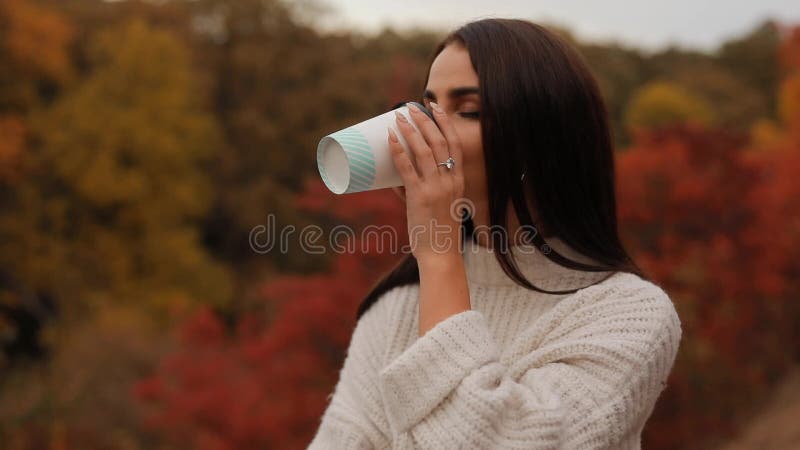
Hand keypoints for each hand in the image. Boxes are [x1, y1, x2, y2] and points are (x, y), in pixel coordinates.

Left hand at [388, 102, 464, 262]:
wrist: (441, 255)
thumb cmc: (438, 234)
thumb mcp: (438, 208)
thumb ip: (415, 193)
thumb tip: (392, 182)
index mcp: (458, 181)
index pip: (455, 144)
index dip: (445, 123)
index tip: (435, 108)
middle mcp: (449, 181)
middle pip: (439, 142)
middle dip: (425, 120)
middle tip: (412, 107)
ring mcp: (435, 188)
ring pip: (423, 150)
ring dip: (410, 130)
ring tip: (399, 117)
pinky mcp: (419, 197)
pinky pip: (407, 168)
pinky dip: (398, 151)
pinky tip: (390, 139)